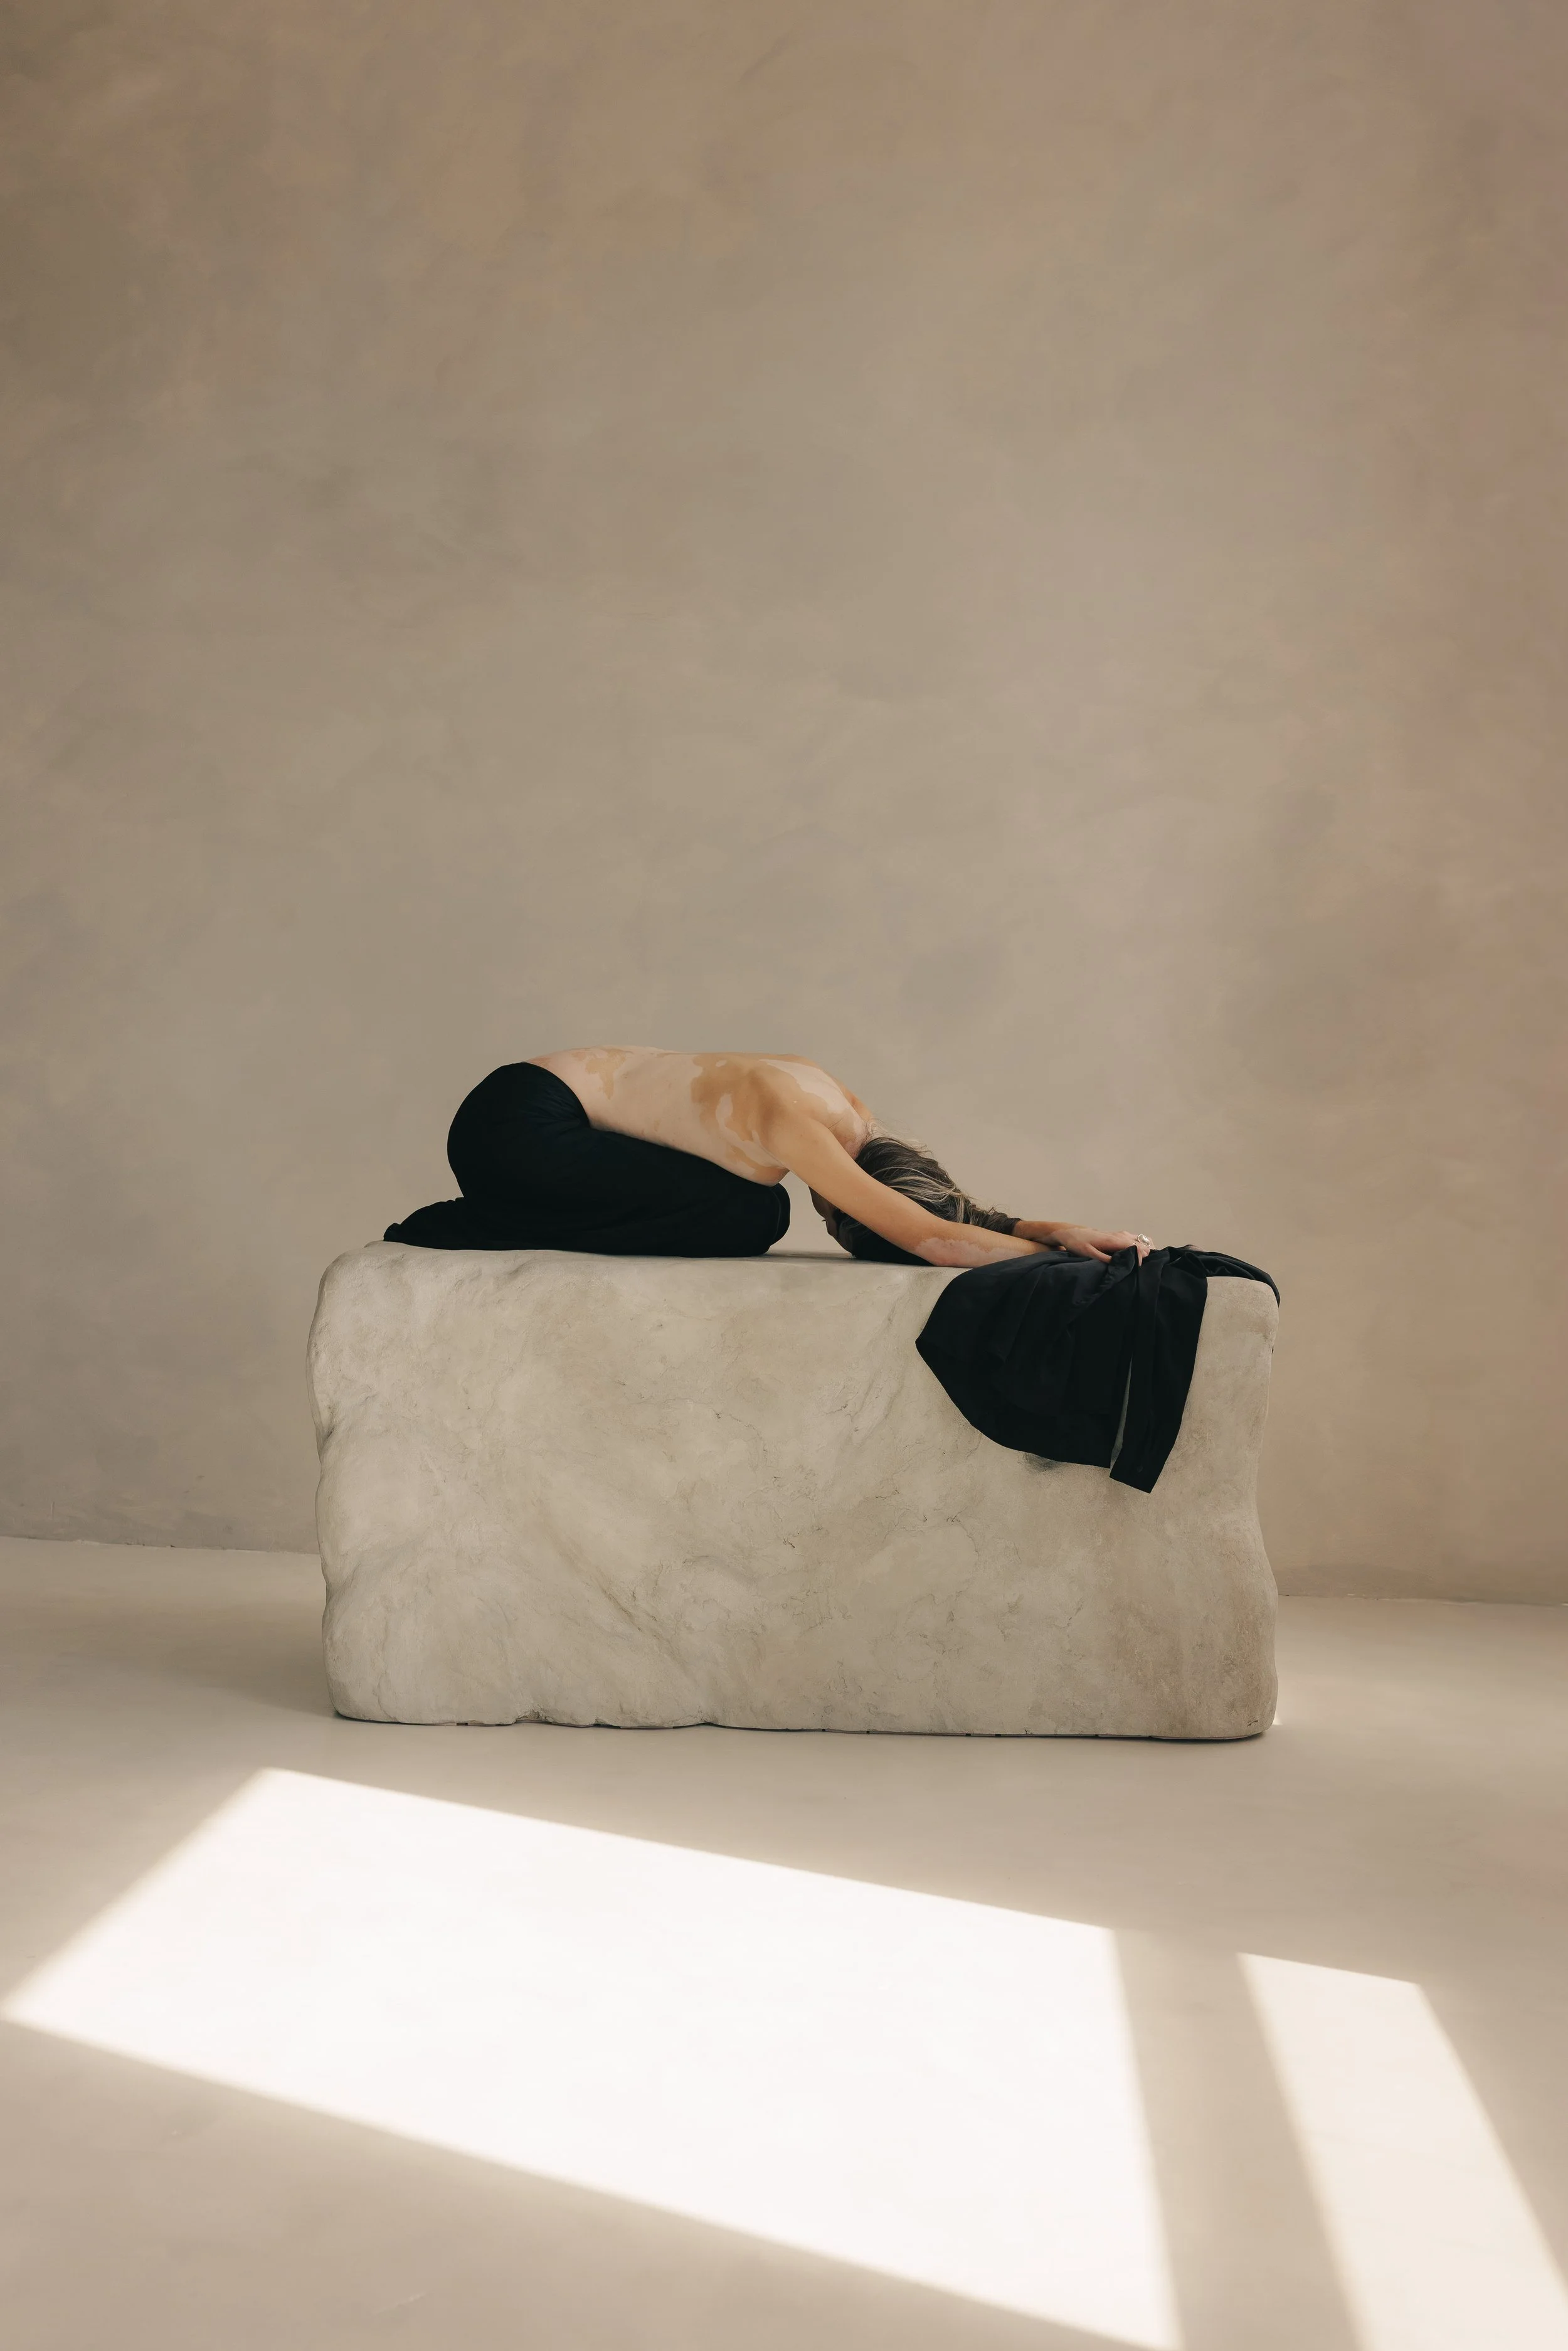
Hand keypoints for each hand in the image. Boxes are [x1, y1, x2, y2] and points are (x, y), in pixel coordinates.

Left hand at [1014, 1221, 1152, 1263]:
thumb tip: (1120, 1265)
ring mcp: (1122, 1234)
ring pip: (1143, 1240)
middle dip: (1145, 1257)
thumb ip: (1104, 1260)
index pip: (1138, 1248)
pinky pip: (1138, 1239)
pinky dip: (1142, 1247)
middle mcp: (1121, 1235)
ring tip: (1141, 1264)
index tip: (1134, 1270)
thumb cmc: (1078, 1243)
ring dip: (1146, 1251)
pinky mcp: (1120, 1235)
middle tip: (1138, 1269)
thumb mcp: (1088, 1254)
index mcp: (1114, 1240)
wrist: (1071, 1233)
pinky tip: (1138, 1257)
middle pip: (1144, 1244)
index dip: (1140, 1260)